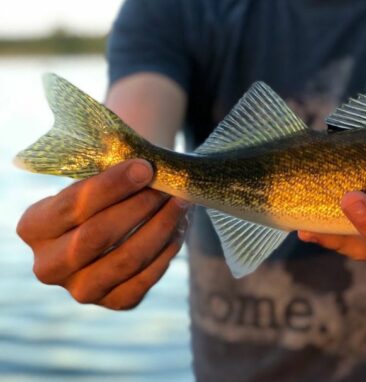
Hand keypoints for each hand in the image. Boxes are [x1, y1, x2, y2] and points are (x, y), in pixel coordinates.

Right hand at [16, 159, 189, 309]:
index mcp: (33, 228)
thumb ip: (111, 178)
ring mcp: (81, 290)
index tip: (145, 168)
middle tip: (167, 187)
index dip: (112, 186)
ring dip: (160, 227)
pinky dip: (168, 249)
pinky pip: (146, 277)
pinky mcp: (115, 302)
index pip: (73, 206)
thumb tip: (148, 171)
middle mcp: (48, 266)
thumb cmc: (101, 197)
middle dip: (138, 207)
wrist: (109, 230)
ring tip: (180, 203)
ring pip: (127, 259)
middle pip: (97, 236)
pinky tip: (179, 226)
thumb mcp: (92, 182)